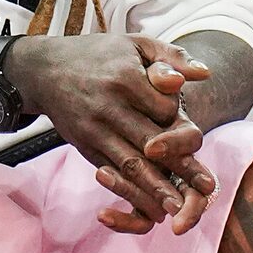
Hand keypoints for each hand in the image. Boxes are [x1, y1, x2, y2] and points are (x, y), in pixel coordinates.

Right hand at [9, 35, 216, 233]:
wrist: (44, 69)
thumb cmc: (99, 54)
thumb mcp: (137, 44)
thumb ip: (173, 57)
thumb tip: (205, 74)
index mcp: (126, 79)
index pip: (166, 109)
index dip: (179, 118)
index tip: (182, 120)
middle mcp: (109, 107)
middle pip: (152, 143)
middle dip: (181, 168)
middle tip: (207, 188)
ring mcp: (94, 130)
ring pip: (130, 164)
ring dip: (156, 189)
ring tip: (179, 209)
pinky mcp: (85, 146)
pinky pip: (111, 172)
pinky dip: (130, 192)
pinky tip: (148, 207)